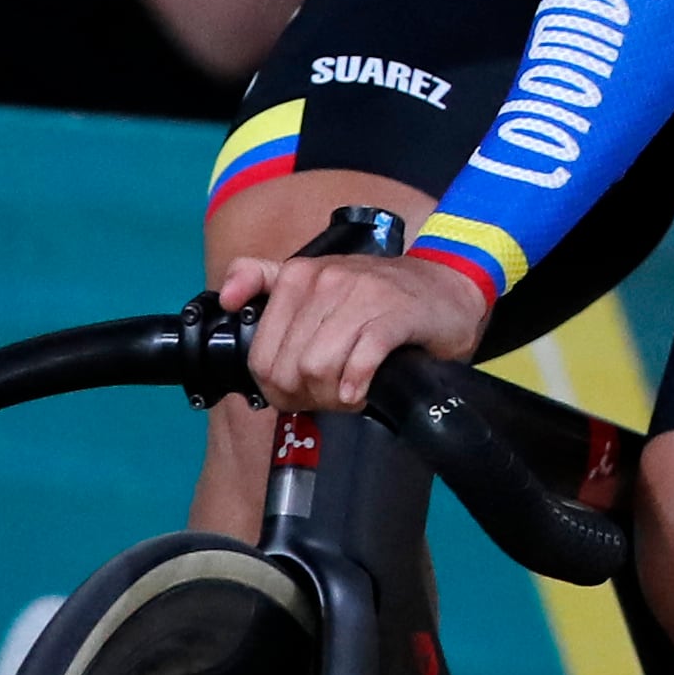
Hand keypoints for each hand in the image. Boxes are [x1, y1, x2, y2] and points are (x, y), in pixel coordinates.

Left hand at [214, 248, 487, 414]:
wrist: (448, 285)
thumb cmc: (380, 295)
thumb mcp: (318, 280)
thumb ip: (265, 282)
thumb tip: (225, 297)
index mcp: (297, 277)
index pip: (262, 356)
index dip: (278, 389)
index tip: (301, 392)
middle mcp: (324, 281)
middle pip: (289, 368)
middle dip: (307, 396)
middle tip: (330, 398)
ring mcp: (359, 295)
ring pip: (319, 367)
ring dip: (334, 396)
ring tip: (350, 394)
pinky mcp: (394, 313)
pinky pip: (360, 362)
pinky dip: (358, 386)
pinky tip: (364, 390)